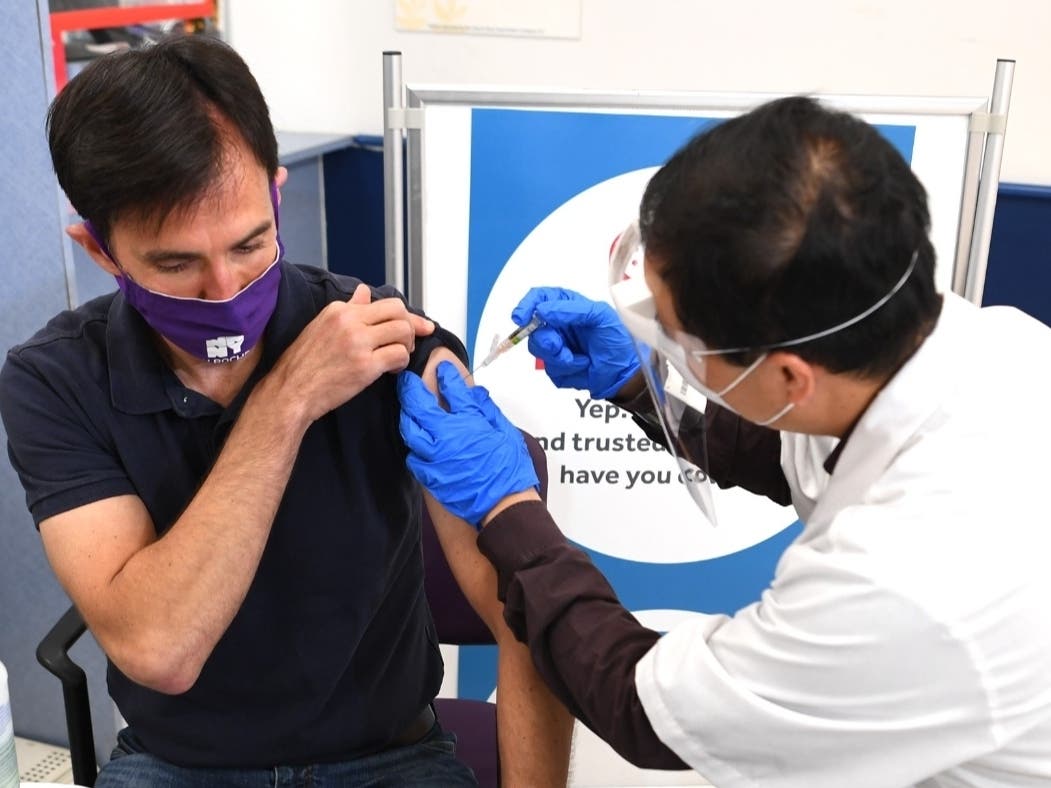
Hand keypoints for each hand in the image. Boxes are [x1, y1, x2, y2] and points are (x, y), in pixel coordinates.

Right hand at [271, 283, 434, 424]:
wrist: (290, 392)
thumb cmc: (303, 365)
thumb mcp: (322, 327)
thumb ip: (348, 308)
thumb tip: (364, 292)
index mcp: (339, 310)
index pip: (385, 302)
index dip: (406, 316)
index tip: (418, 326)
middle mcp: (349, 321)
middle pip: (398, 311)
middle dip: (410, 327)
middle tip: (405, 344)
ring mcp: (358, 342)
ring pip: (402, 331)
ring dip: (406, 346)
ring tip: (396, 358)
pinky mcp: (365, 365)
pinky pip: (399, 355)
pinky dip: (401, 363)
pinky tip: (391, 370)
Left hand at [398, 362, 538, 525]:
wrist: (503, 504)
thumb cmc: (509, 470)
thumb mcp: (505, 432)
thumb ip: (488, 410)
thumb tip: (476, 394)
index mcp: (468, 422)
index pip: (452, 390)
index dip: (445, 375)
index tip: (442, 368)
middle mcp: (446, 436)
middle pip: (419, 406)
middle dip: (411, 389)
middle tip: (408, 381)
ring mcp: (435, 457)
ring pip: (409, 431)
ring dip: (407, 417)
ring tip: (408, 410)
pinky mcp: (431, 476)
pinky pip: (414, 458)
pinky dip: (414, 448)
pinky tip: (417, 445)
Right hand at [512, 287, 639, 399]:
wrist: (626, 372)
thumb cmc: (618, 340)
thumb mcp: (599, 317)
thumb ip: (571, 310)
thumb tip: (542, 310)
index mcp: (567, 306)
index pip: (539, 298)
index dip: (527, 305)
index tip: (521, 318)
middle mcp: (559, 324)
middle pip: (533, 328)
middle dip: (545, 340)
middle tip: (558, 346)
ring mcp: (557, 346)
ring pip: (539, 350)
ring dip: (560, 357)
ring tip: (581, 359)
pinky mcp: (558, 367)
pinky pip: (550, 369)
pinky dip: (567, 370)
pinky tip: (583, 366)